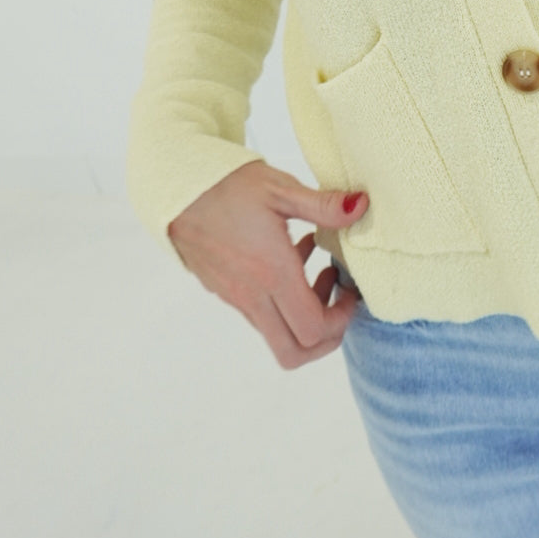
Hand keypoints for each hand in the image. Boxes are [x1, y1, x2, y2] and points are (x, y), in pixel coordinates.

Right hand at [166, 160, 369, 368]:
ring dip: (305, 313)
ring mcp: (237, 298)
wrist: (177, 189)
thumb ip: (323, 204)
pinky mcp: (226, 292)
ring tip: (318, 264)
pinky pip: (261, 316)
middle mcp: (253, 295)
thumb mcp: (281, 189)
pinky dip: (283, 301)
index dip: (341, 318)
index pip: (313, 329)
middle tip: (339, 295)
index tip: (350, 288)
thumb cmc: (229, 185)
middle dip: (327, 335)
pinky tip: (291, 254)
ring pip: (278, 336)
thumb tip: (361, 205)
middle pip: (295, 352)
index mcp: (271, 273)